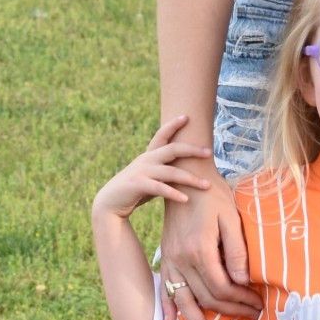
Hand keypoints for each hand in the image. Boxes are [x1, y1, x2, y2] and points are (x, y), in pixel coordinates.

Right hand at [92, 116, 213, 221]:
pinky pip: (160, 188)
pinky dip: (174, 193)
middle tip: (209, 152)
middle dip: (192, 149)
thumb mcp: (151, 176)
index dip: (173, 125)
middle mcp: (146, 160)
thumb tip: (187, 169)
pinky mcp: (138, 185)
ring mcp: (142, 172)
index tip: (186, 116)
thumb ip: (165, 170)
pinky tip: (186, 199)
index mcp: (149, 155)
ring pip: (171, 172)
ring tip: (207, 185)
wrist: (110, 202)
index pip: (161, 135)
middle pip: (173, 149)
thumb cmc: (135, 190)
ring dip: (190, 179)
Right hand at [155, 156, 261, 319]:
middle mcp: (182, 259)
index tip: (259, 305)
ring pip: (185, 299)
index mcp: (201, 250)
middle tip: (251, 317)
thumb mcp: (231, 218)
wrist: (184, 176)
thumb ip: (237, 251)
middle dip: (230, 311)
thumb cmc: (213, 195)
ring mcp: (171, 259)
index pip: (223, 288)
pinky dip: (170, 306)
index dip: (242, 301)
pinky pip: (166, 287)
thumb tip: (243, 282)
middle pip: (207, 297)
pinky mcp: (167, 256)